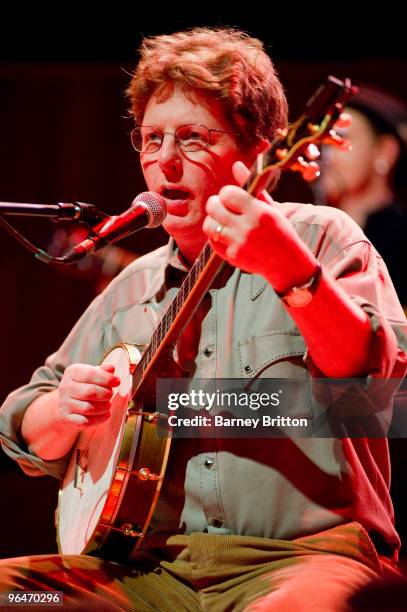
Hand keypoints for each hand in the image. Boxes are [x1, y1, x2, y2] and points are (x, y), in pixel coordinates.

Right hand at [57, 363, 120, 429]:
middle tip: (110, 395)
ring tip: (108, 405)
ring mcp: (64, 403)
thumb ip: (103, 371)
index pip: (90, 374)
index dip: (106, 378)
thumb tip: (111, 368)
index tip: (117, 381)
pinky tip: (105, 414)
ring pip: (88, 408)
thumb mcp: (93, 375)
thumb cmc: (85, 386)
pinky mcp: (66, 418)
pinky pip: (85, 421)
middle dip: (106, 394)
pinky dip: (99, 419)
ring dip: (103, 407)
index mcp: (72, 372)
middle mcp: (65, 387)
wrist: (68, 403)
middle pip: (90, 392)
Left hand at [203, 161, 316, 291]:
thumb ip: (251, 187)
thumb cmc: (280, 232)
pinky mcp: (232, 257)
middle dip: (215, 204)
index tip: (232, 198)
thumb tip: (236, 165)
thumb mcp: (270, 208)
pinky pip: (212, 242)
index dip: (226, 194)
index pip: (227, 193)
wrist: (287, 264)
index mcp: (259, 211)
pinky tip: (226, 235)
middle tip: (222, 207)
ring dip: (212, 221)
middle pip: (213, 207)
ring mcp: (238, 244)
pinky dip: (216, 237)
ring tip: (222, 221)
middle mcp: (248, 227)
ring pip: (209, 225)